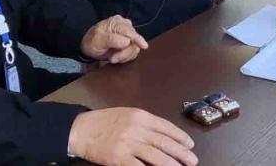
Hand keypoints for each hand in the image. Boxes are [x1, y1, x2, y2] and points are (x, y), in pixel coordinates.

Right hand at [69, 108, 196, 165]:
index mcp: (141, 116)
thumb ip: (145, 124)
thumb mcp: (128, 115)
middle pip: (164, 142)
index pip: (166, 127)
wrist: (82, 130)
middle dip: (181, 152)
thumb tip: (164, 136)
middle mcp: (137, 128)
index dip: (180, 137)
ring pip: (155, 155)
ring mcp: (128, 143)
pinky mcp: (119, 157)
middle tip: (193, 160)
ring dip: (171, 163)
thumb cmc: (105, 122)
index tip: (190, 145)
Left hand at [80, 16, 148, 64]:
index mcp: (117, 22)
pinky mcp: (130, 42)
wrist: (89, 46)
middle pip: (134, 41)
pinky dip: (126, 57)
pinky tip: (117, 57)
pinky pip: (133, 51)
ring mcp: (128, 34)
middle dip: (124, 53)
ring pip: (135, 47)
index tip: (144, 46)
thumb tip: (127, 42)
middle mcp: (125, 26)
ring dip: (125, 56)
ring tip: (112, 58)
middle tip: (112, 59)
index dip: (138, 39)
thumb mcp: (97, 40)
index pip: (130, 31)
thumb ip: (111, 40)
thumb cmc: (92, 41)